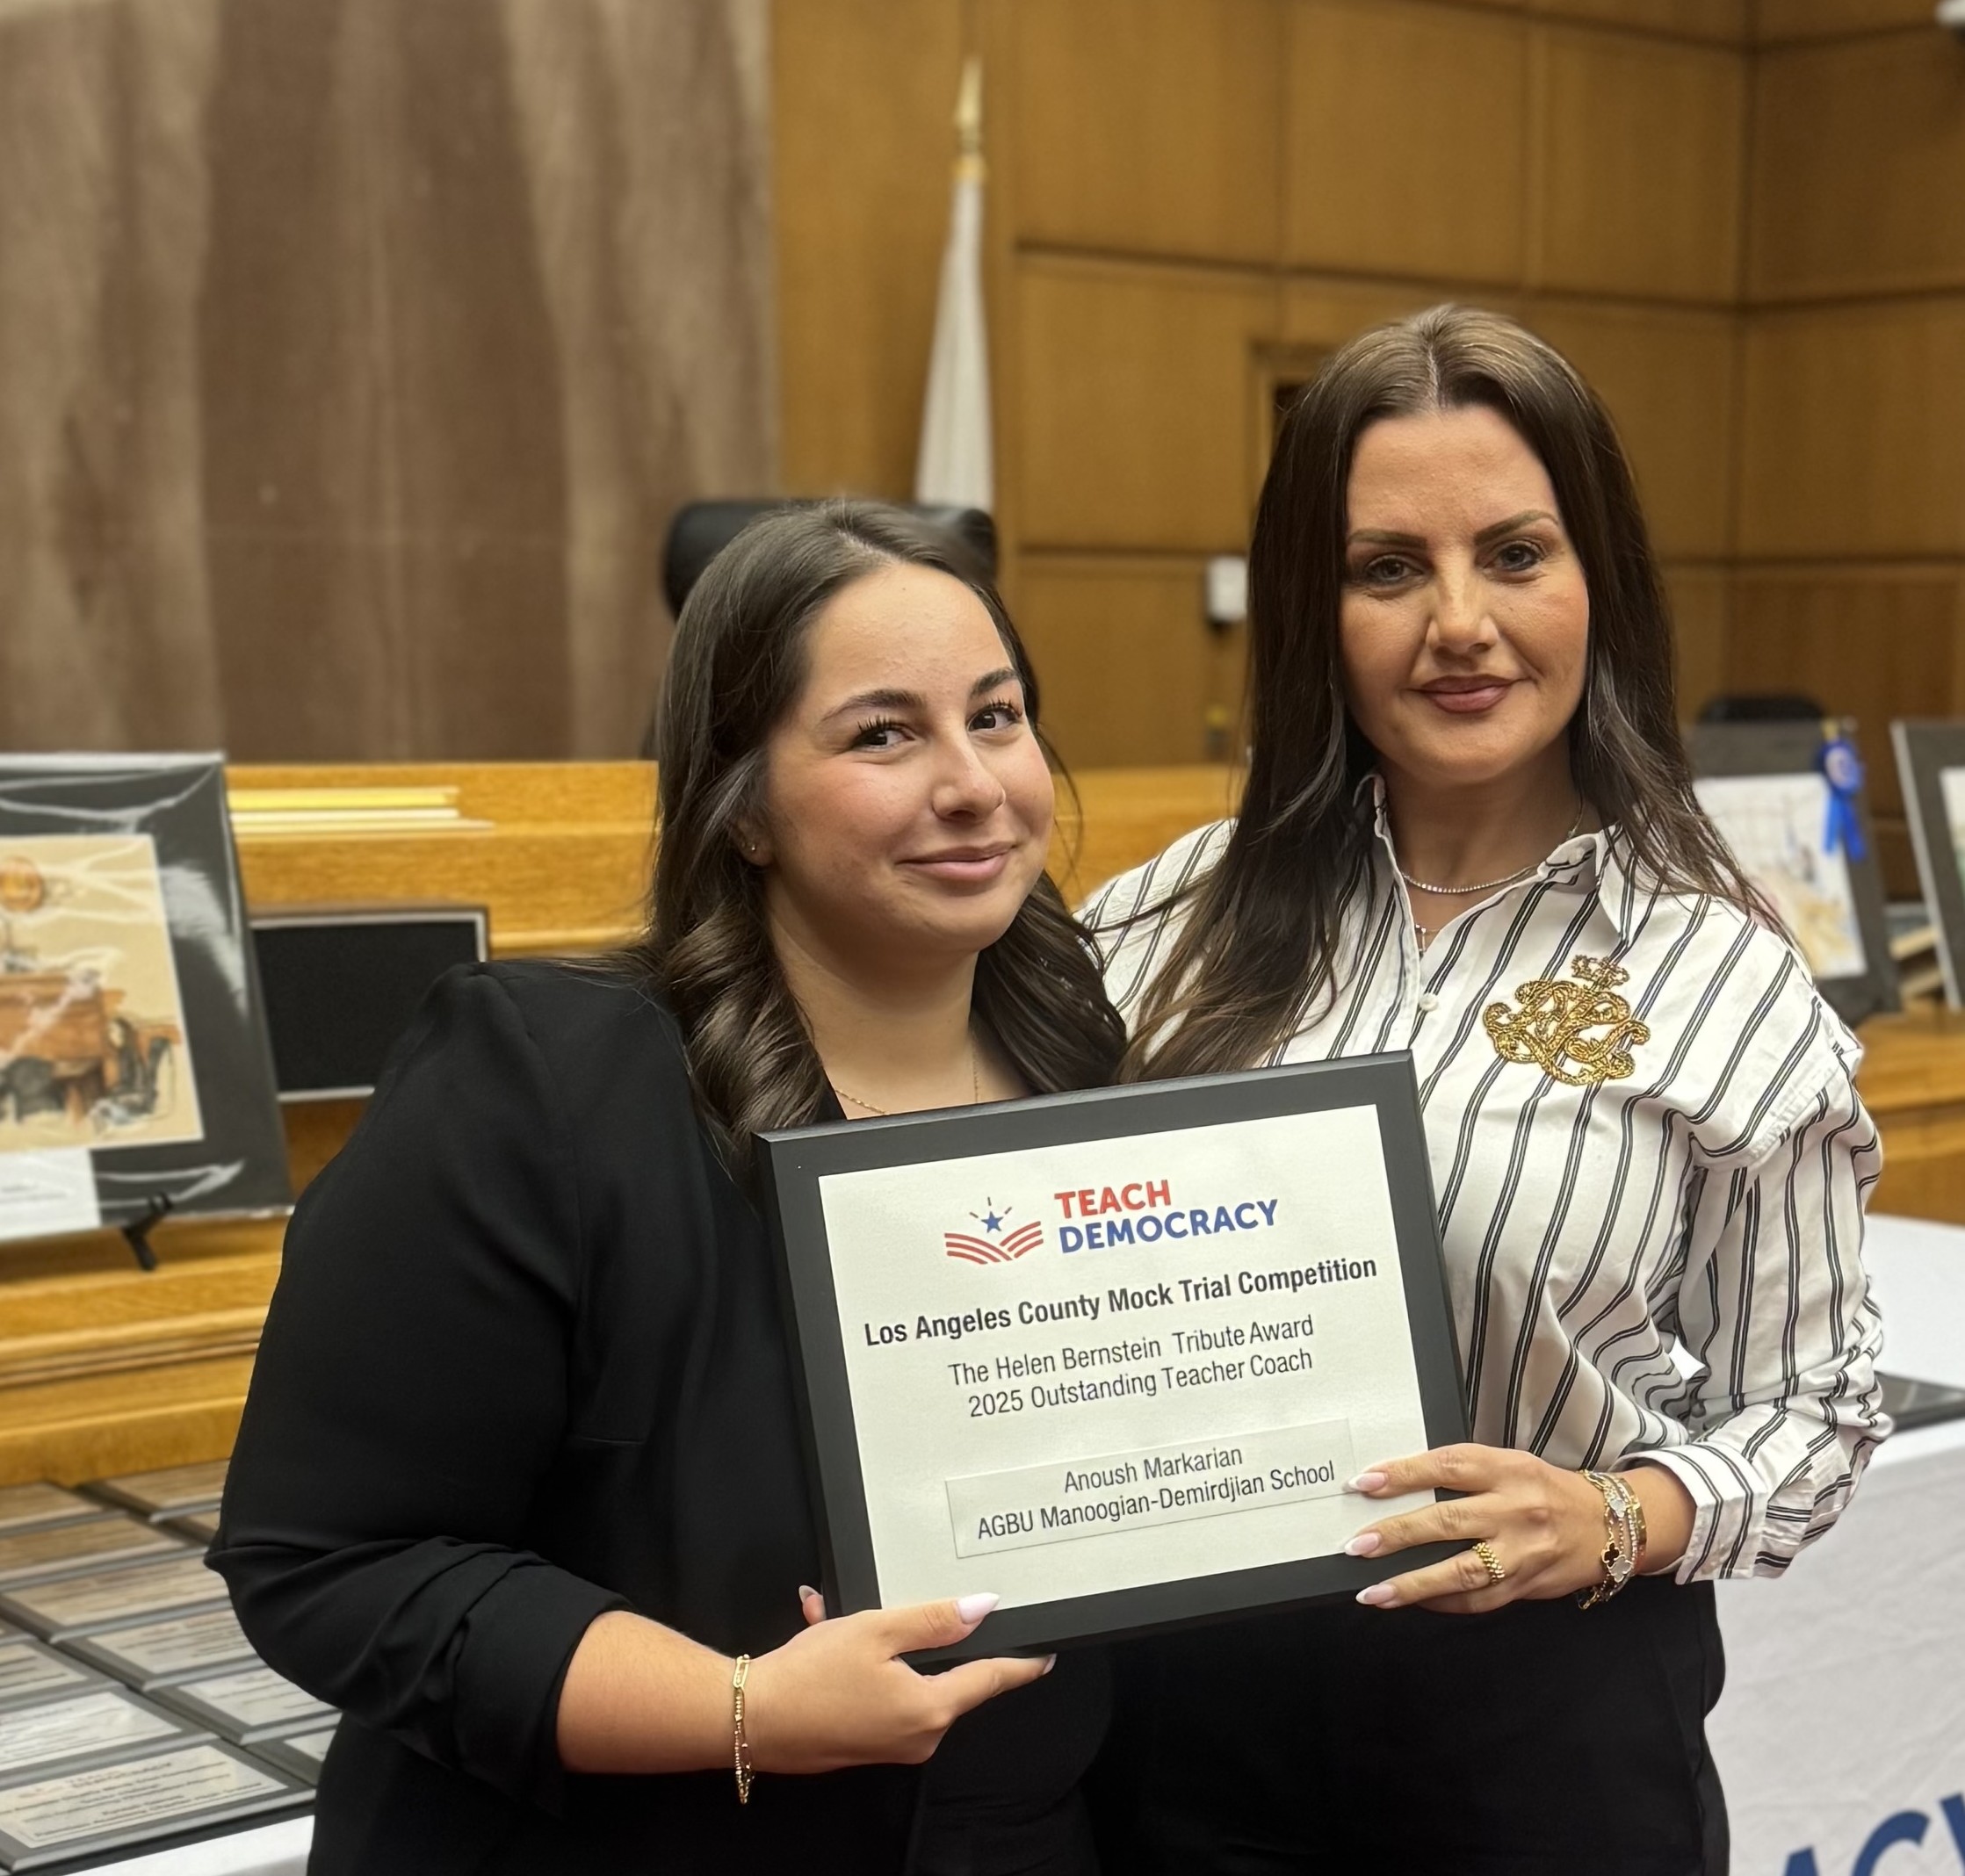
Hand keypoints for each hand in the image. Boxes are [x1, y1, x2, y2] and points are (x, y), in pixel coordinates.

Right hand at [743, 1591, 1052, 1771]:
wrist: (749, 1722)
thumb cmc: (810, 1677)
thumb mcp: (877, 1630)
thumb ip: (935, 1620)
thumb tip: (983, 1609)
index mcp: (929, 1710)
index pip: (989, 1679)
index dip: (1019, 1664)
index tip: (1044, 1657)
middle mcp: (918, 1737)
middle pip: (943, 1677)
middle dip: (916, 1636)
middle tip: (887, 1608)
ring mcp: (891, 1746)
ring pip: (903, 1680)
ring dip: (879, 1645)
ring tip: (837, 1616)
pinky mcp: (865, 1745)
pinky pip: (877, 1695)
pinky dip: (860, 1665)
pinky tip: (824, 1632)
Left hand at [1341, 1443, 1612, 1612]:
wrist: (1610, 1526)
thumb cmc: (1546, 1489)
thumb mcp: (1510, 1465)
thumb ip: (1464, 1474)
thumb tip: (1401, 1487)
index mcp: (1507, 1469)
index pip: (1446, 1466)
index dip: (1403, 1474)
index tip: (1364, 1483)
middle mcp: (1514, 1509)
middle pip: (1447, 1521)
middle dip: (1397, 1534)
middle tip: (1358, 1544)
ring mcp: (1521, 1553)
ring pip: (1461, 1572)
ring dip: (1413, 1584)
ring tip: (1373, 1591)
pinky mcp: (1526, 1586)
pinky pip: (1478, 1600)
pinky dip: (1442, 1603)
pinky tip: (1413, 1602)